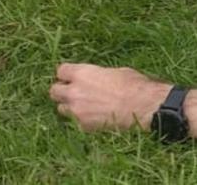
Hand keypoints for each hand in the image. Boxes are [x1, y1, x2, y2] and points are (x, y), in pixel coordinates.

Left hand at [49, 63, 169, 132]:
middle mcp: (74, 92)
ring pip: (61, 109)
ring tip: (84, 106)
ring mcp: (76, 111)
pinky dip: (82, 120)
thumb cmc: (134, 86)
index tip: (72, 76)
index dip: (67, 74)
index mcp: (83, 74)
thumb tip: (96, 78)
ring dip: (69, 107)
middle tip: (72, 92)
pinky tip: (96, 117)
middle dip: (61, 91)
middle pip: (54, 91)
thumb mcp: (116, 72)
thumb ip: (98, 75)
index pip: (61, 71)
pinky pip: (75, 122)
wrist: (142, 107)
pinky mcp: (83, 126)